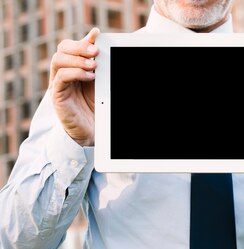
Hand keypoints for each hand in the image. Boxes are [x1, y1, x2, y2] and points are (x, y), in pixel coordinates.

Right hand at [49, 27, 99, 145]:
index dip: (83, 40)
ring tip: (94, 65)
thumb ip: (99, 64)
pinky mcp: (57, 95)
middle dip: (80, 47)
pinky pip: (60, 77)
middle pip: (62, 49)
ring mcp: (59, 84)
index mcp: (73, 68)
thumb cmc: (98, 107)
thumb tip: (101, 42)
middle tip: (96, 52)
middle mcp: (63, 73)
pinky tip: (90, 77)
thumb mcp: (101, 82)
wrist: (93, 132)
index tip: (98, 35)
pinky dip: (75, 73)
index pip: (71, 46)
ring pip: (58, 60)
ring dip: (77, 60)